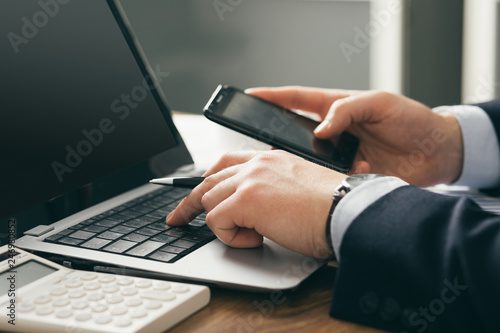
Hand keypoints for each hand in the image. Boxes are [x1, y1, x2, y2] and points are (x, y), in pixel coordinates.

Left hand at [167, 150, 344, 257]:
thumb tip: (252, 212)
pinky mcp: (246, 200)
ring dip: (224, 224)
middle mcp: (256, 165)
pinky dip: (231, 237)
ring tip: (252, 235)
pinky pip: (217, 222)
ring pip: (209, 202)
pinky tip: (257, 238)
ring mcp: (250, 180)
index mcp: (269, 159)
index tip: (193, 195)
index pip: (225, 163)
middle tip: (178, 219)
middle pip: (207, 182)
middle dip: (189, 204)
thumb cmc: (330, 206)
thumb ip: (270, 191)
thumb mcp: (296, 190)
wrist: (346, 211)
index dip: (205, 181)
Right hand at [246, 87, 462, 186]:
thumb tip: (320, 129)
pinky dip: (330, 181)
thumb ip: (347, 110)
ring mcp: (337, 155)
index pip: (296, 99)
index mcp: (336, 108)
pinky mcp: (346, 175)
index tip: (249, 97)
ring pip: (306, 160)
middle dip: (275, 137)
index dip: (272, 97)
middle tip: (260, 144)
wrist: (437, 154)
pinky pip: (326, 180)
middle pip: (293, 132)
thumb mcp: (380, 103)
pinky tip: (344, 177)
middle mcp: (332, 132)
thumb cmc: (413, 120)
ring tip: (301, 167)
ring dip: (303, 165)